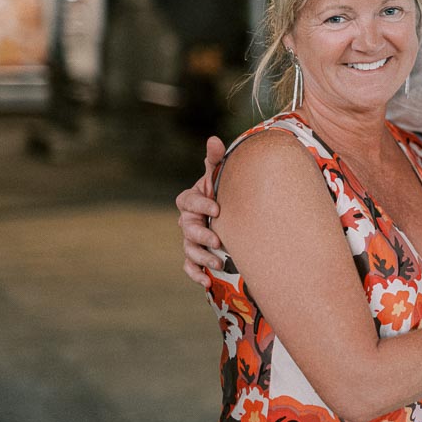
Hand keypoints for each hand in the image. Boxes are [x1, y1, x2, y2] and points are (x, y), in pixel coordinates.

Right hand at [176, 135, 226, 287]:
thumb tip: (214, 139)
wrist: (236, 211)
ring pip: (188, 249)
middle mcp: (188, 220)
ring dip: (201, 257)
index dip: (200, 205)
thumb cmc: (226, 190)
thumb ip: (216, 160)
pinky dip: (195, 274)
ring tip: (219, 262)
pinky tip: (206, 282)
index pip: (187, 201)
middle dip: (201, 235)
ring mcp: (191, 239)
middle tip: (218, 240)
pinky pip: (189, 266)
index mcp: (192, 199)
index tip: (218, 209)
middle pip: (186, 228)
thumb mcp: (221, 174)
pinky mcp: (197, 255)